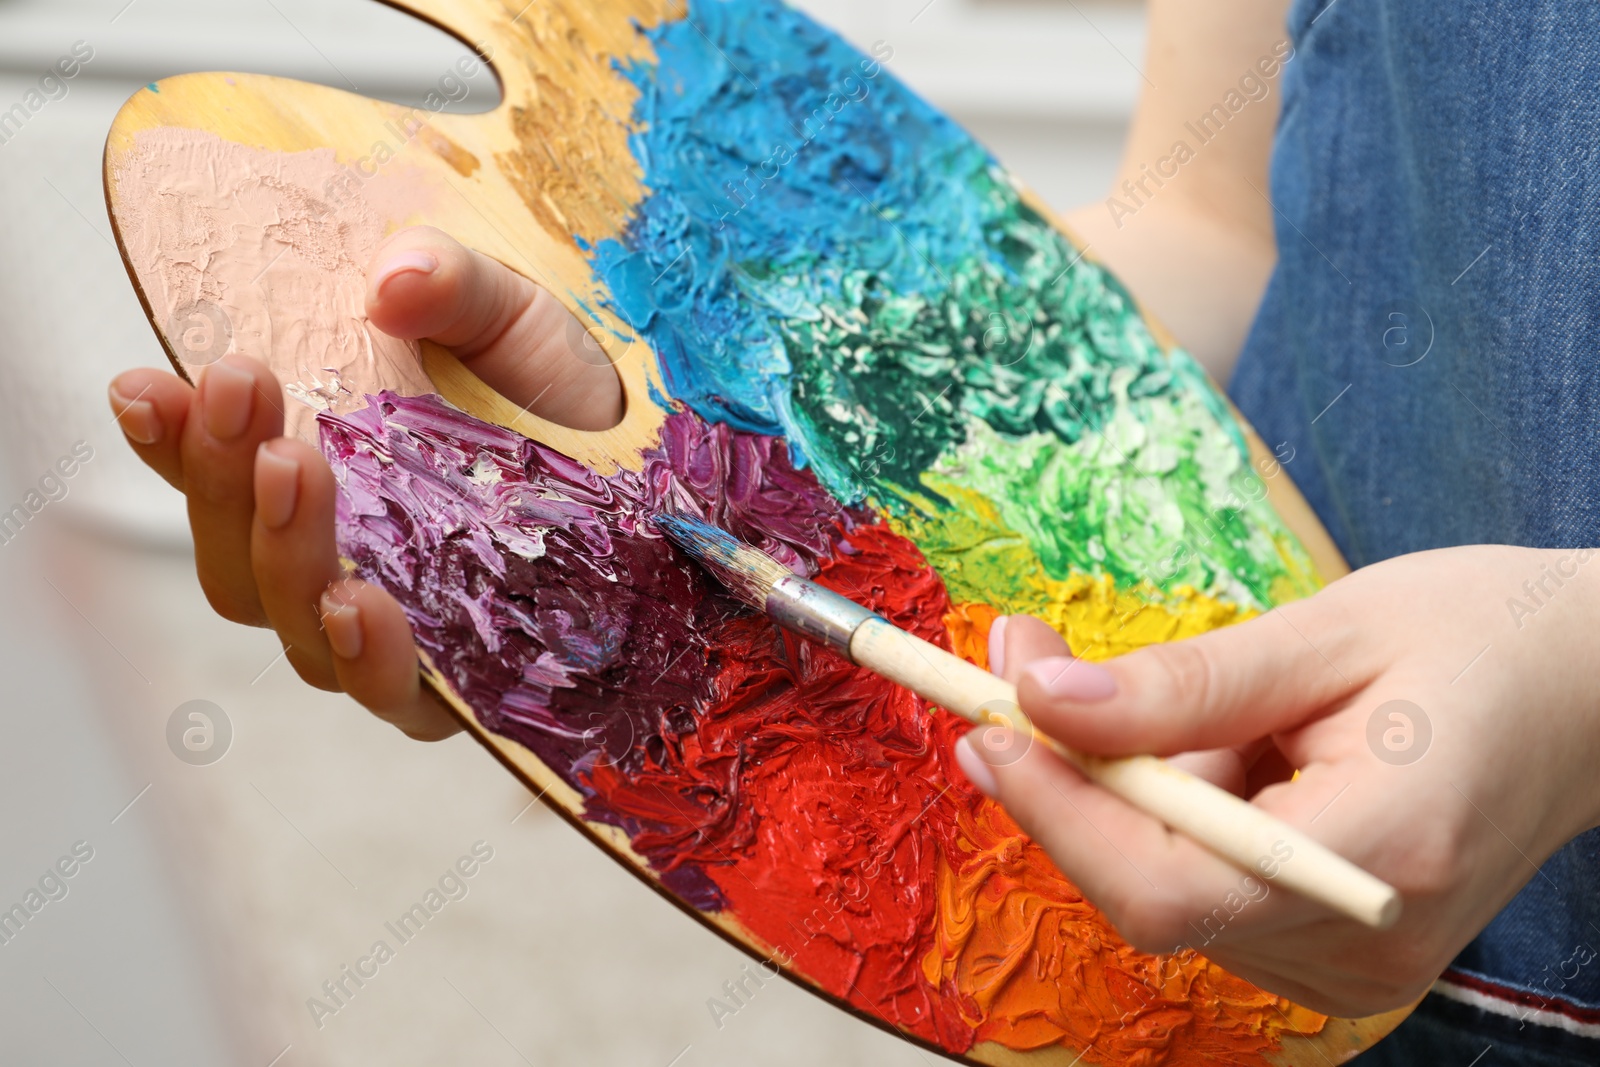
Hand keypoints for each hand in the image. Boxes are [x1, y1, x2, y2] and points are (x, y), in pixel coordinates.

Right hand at [107, 226, 619, 738]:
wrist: (678, 482)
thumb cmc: (576, 402)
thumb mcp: (520, 318)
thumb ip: (457, 288)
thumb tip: (396, 278)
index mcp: (330, 469)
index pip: (215, 470)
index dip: (167, 438)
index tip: (145, 385)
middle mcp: (342, 558)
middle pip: (232, 555)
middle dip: (220, 470)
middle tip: (243, 387)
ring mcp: (396, 629)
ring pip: (289, 623)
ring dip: (280, 550)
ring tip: (297, 467)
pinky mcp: (462, 687)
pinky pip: (394, 694)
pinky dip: (366, 655)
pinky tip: (358, 604)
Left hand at [954, 544, 1599, 1015]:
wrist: (1585, 693)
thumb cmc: (1479, 638)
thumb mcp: (1327, 633)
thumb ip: (1184, 684)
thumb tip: (1039, 702)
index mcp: (1384, 848)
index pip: (1174, 885)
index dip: (1061, 813)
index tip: (988, 726)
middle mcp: (1366, 938)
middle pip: (1153, 892)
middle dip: (1069, 778)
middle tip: (1022, 664)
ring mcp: (1355, 965)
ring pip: (1167, 890)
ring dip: (1126, 791)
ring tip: (1164, 694)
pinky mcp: (1336, 956)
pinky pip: (1206, 892)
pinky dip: (1175, 817)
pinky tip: (1219, 750)